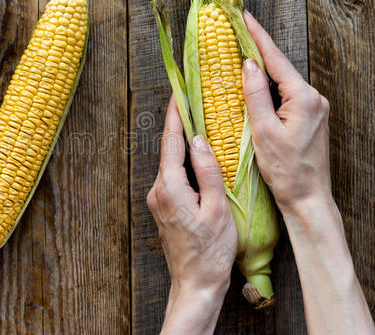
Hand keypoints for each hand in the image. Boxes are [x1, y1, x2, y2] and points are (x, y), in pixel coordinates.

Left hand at [147, 96, 236, 333]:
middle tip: (192, 101)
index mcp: (170, 187)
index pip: (171, 141)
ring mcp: (158, 200)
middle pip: (169, 149)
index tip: (177, 92)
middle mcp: (158, 190)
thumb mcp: (217, 208)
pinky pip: (173, 177)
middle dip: (180, 125)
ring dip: (182, 144)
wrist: (195, 283)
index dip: (175, 114)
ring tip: (198, 123)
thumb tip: (199, 140)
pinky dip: (183, 163)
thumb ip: (208, 171)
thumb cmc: (210, 251)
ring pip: (171, 163)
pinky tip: (197, 158)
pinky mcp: (163, 208)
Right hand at [242, 12, 374, 333]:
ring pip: (283, 81)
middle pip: (280, 67)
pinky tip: (253, 85)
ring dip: (262, 69)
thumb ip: (256, 95)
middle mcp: (313, 98)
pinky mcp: (309, 118)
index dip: (257, 37)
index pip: (275, 60)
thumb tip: (248, 64)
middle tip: (236, 32)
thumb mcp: (264, 132)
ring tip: (240, 54)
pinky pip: (286, 94)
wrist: (308, 197)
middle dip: (258, 49)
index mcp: (303, 98)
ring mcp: (314, 108)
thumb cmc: (285, 170)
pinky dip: (269, 87)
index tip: (244, 17)